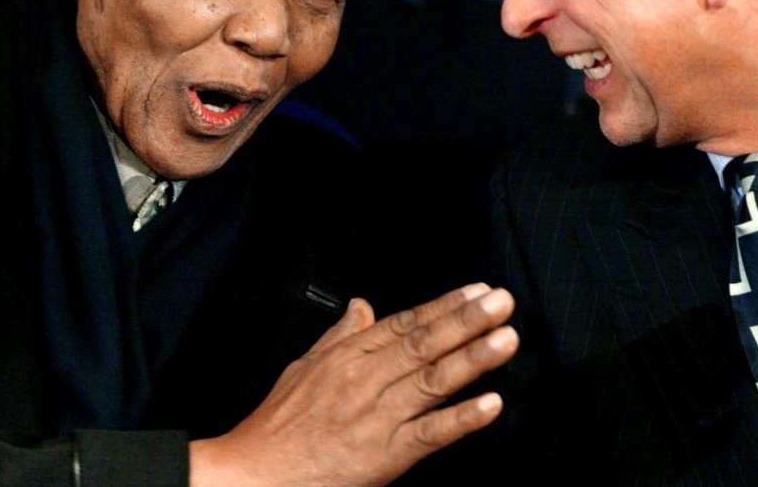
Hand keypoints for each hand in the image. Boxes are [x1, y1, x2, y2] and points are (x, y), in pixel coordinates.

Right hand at [189, 283, 517, 485]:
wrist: (252, 476)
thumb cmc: (277, 426)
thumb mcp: (304, 367)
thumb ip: (340, 336)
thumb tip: (362, 306)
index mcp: (348, 357)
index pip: (405, 323)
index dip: (444, 305)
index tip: (477, 290)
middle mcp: (365, 381)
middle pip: (424, 344)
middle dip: (467, 321)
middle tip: (503, 302)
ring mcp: (377, 418)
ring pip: (433, 381)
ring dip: (474, 359)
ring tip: (506, 339)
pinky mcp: (384, 457)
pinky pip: (429, 434)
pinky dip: (461, 419)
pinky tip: (490, 405)